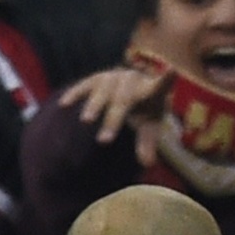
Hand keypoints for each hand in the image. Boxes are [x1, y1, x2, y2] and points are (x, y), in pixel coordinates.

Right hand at [60, 65, 174, 165]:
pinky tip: (64, 105)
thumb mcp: (149, 126)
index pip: (160, 86)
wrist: (131, 87)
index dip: (165, 80)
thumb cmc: (144, 110)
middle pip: (123, 100)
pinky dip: (75, 94)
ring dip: (94, 106)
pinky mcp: (97, 79)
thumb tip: (147, 163)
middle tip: (104, 141)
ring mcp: (113, 77)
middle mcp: (132, 80)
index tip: (171, 71)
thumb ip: (148, 143)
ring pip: (103, 91)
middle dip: (113, 120)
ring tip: (86, 121)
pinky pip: (84, 85)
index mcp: (150, 90)